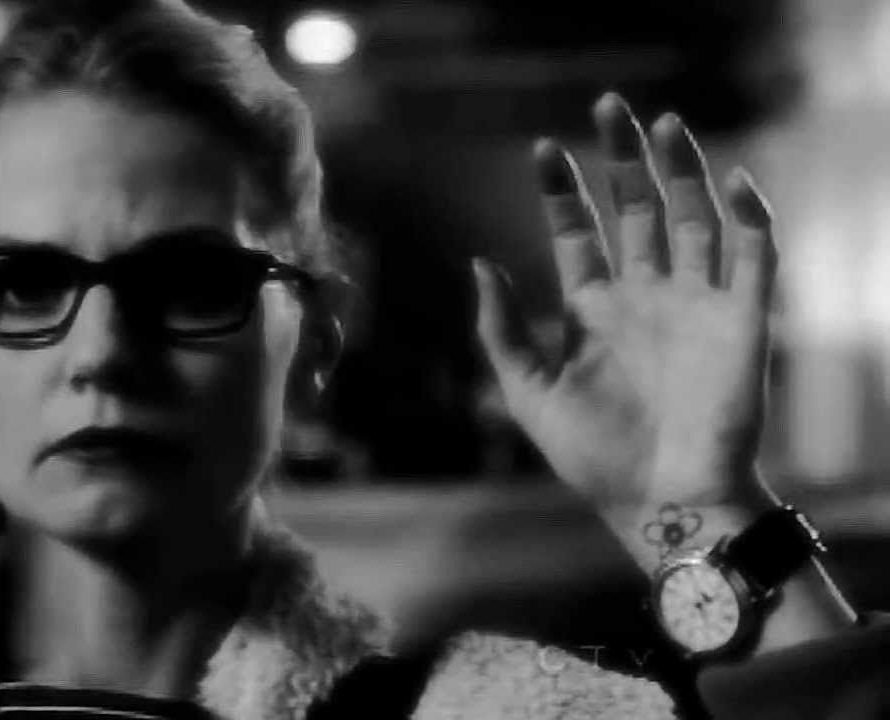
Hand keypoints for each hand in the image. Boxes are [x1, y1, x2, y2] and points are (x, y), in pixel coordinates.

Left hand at [473, 93, 776, 511]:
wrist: (662, 504)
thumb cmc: (592, 457)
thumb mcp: (529, 392)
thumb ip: (503, 329)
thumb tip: (477, 262)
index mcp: (592, 310)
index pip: (576, 232)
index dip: (561, 191)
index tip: (541, 149)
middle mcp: (644, 296)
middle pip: (635, 209)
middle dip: (622, 159)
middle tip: (608, 106)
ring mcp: (695, 304)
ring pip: (692, 218)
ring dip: (682, 170)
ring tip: (662, 124)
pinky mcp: (744, 321)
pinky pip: (753, 257)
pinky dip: (749, 217)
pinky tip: (733, 181)